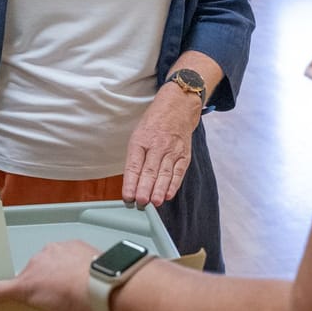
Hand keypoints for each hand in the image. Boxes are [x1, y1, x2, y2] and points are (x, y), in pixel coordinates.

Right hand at [0, 240, 98, 310]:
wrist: (107, 284)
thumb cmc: (82, 303)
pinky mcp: (69, 242)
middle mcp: (35, 263)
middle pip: (30, 276)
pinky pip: (65, 254)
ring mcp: (53, 251)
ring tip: (78, 286)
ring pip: (49, 263)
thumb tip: (47, 299)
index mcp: (27, 284)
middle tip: (62, 298)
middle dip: (42, 285)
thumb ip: (42, 301)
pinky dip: (72, 263)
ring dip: (59, 272)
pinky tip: (85, 274)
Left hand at [122, 84, 199, 208]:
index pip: (134, 164)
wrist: (178, 108)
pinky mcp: (184, 155)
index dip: (130, 182)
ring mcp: (172, 150)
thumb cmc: (154, 124)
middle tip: (141, 202)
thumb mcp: (138, 135)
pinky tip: (168, 195)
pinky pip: (178, 172)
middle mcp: (157, 145)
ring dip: (159, 189)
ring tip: (154, 202)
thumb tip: (132, 184)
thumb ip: (135, 158)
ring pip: (164, 173)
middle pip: (150, 170)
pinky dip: (173, 185)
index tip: (127, 196)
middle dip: (145, 188)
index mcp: (140, 141)